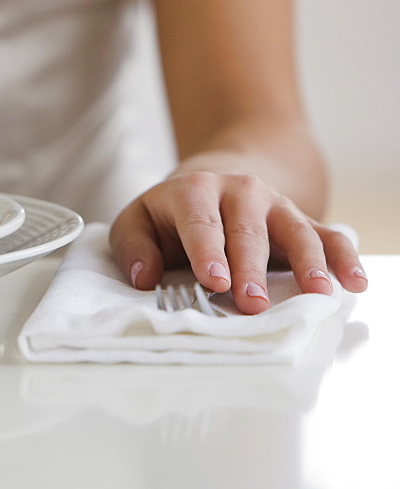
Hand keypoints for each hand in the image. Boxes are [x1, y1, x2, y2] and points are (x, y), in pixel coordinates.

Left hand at [109, 171, 367, 313]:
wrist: (210, 185)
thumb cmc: (168, 217)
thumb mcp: (136, 223)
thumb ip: (133, 247)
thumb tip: (143, 278)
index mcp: (193, 191)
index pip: (201, 222)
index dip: (207, 251)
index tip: (213, 280)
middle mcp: (239, 192)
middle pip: (248, 231)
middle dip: (251, 268)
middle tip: (252, 303)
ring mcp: (274, 205)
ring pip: (295, 231)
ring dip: (307, 263)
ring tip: (316, 293)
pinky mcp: (299, 221)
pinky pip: (328, 235)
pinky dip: (344, 257)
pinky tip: (355, 282)